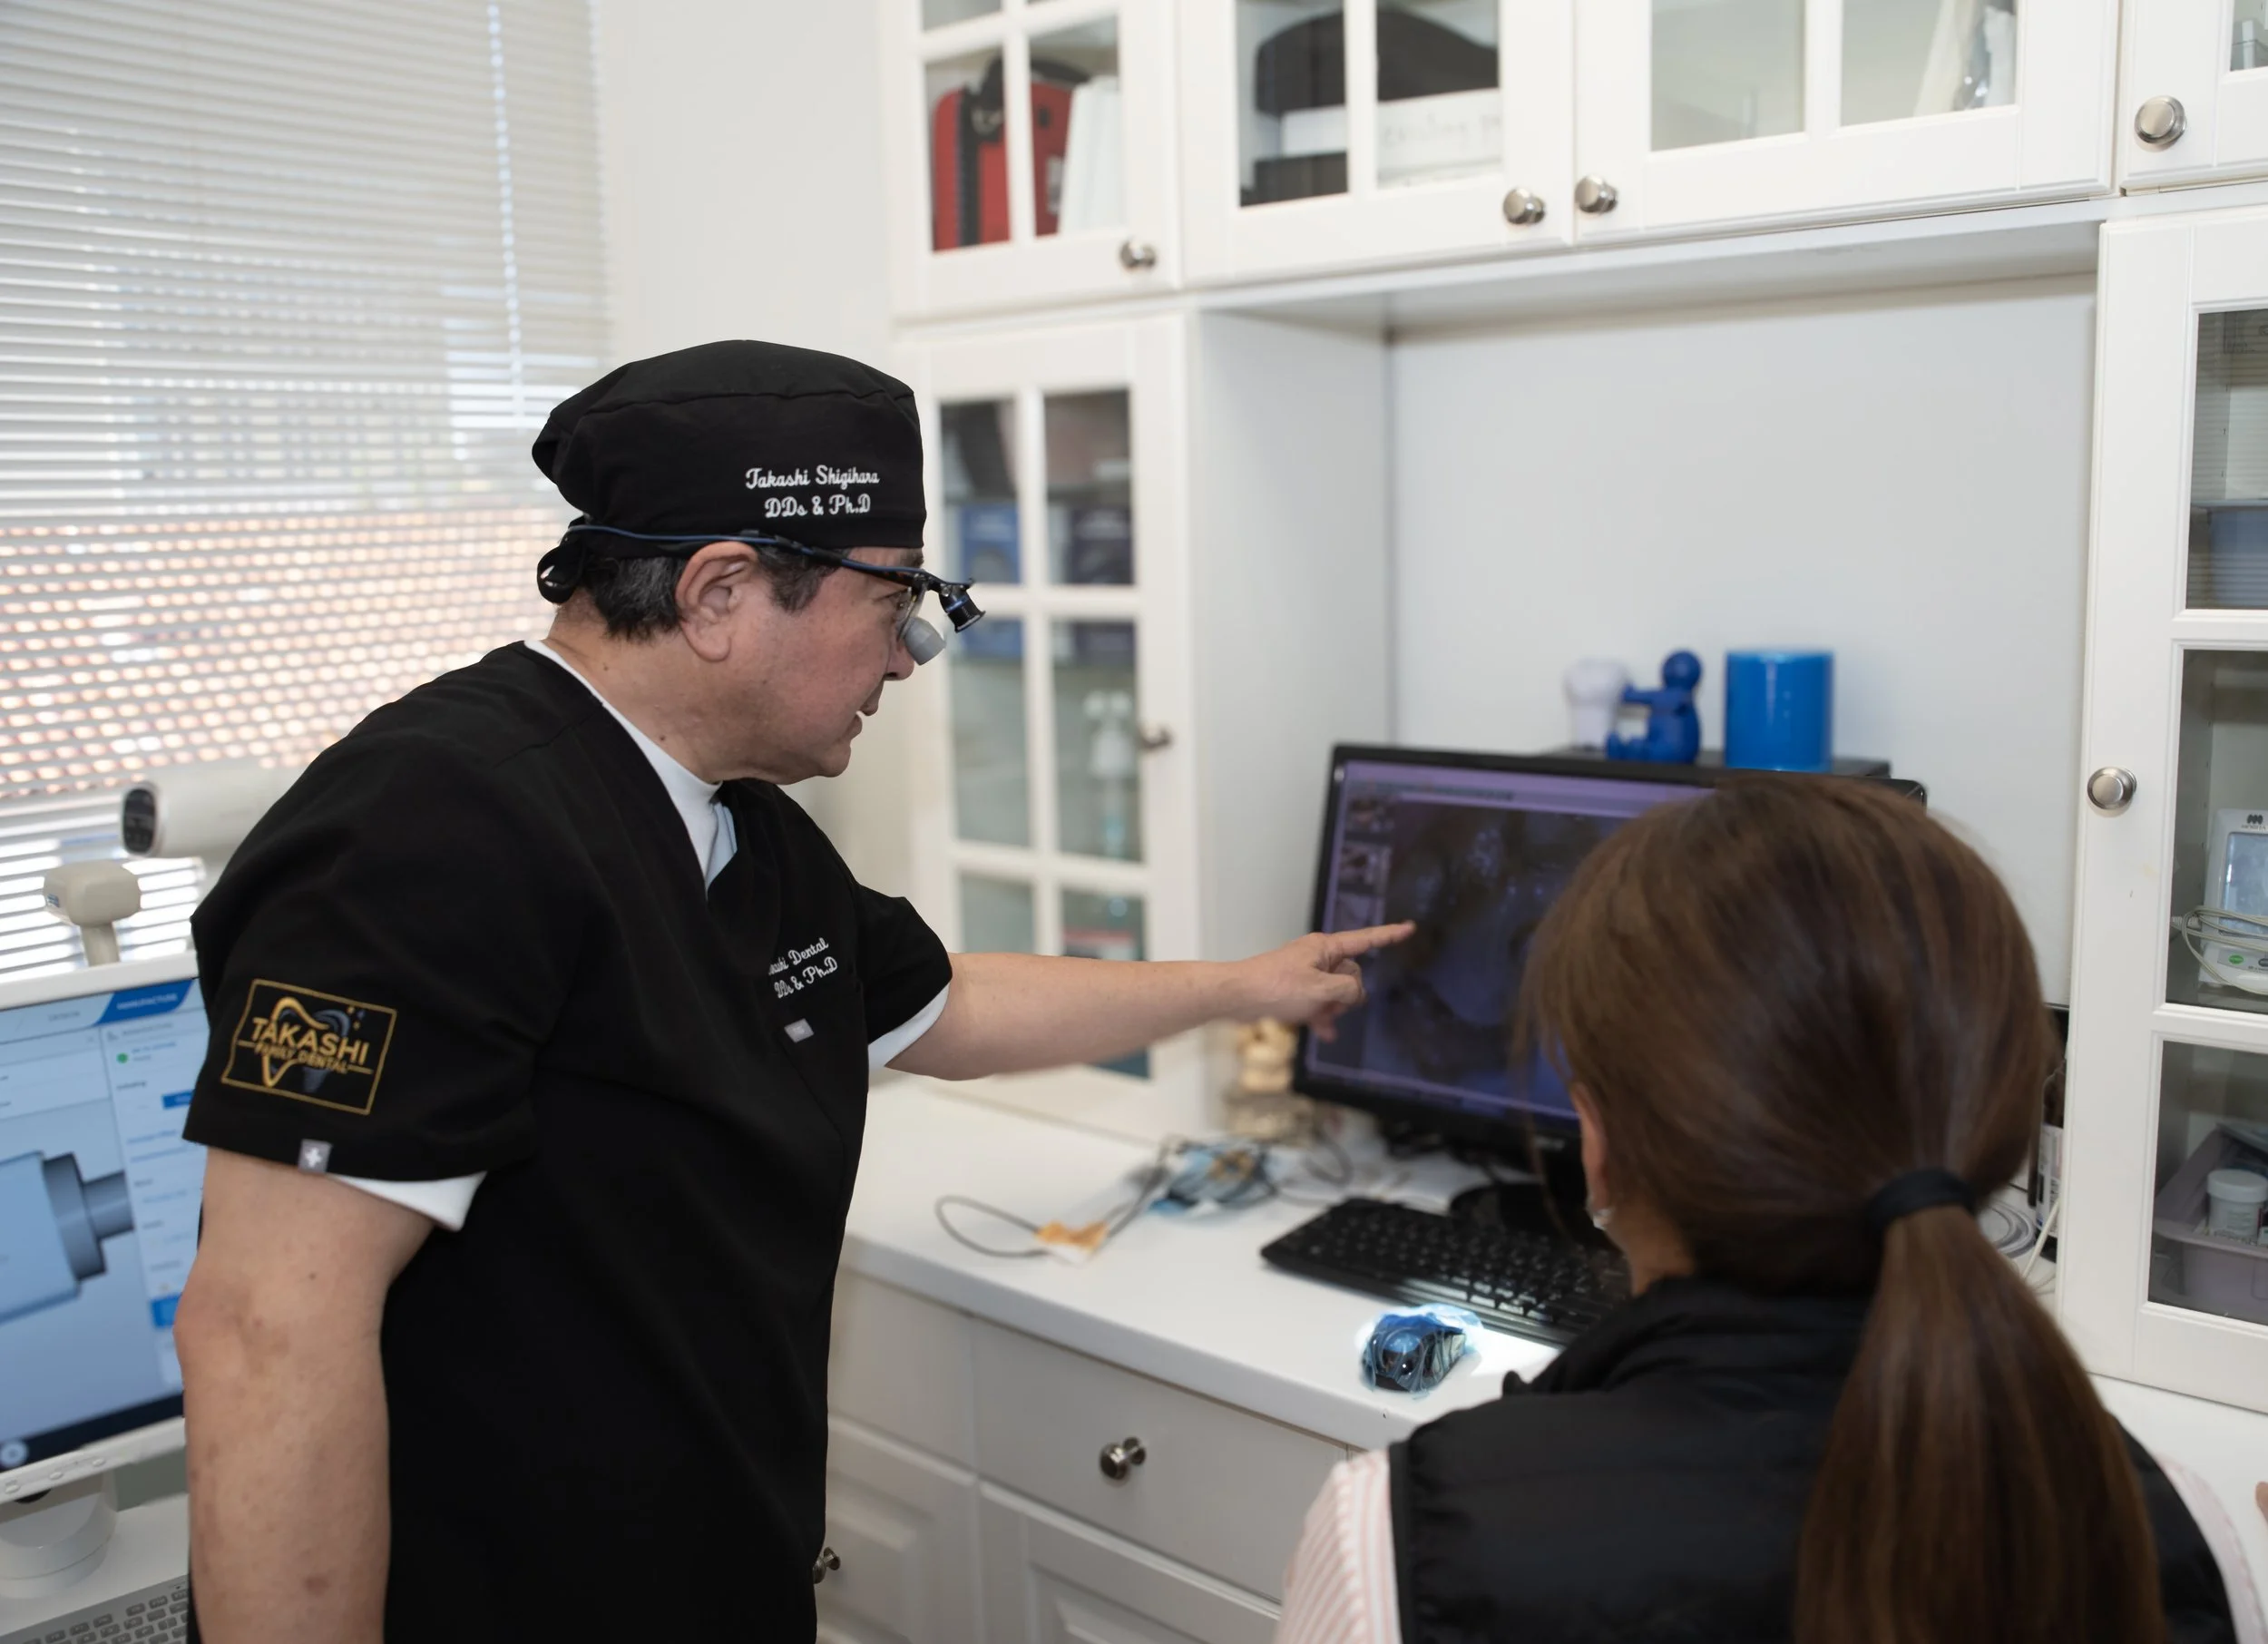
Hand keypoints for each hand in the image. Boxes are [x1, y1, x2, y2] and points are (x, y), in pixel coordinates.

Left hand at [1232, 924, 1414, 1040]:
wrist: (1238, 997)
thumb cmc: (1276, 987)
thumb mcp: (1320, 989)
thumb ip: (1348, 989)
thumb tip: (1356, 993)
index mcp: (1325, 948)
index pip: (1365, 940)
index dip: (1389, 935)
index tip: (1410, 928)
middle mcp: (1318, 957)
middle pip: (1351, 974)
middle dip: (1348, 994)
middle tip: (1331, 1005)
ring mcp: (1306, 973)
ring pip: (1335, 991)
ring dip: (1334, 1008)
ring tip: (1322, 1020)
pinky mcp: (1296, 990)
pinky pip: (1318, 1002)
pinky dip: (1322, 1015)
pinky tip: (1325, 1033)